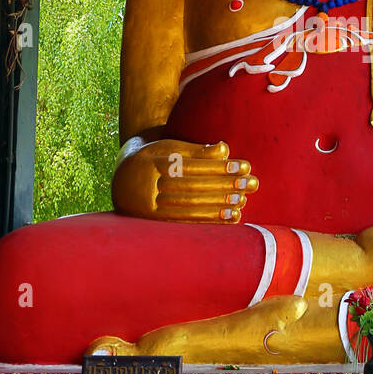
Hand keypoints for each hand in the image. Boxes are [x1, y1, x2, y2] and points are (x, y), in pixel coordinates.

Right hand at [112, 139, 257, 221]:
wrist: (122, 180)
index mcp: (151, 163)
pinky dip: (209, 222)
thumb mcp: (170, 149)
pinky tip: (229, 219)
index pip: (191, 165)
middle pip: (191, 187)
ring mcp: (147, 208)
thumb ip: (196, 150)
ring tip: (242, 202)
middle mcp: (146, 187)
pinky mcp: (153, 224)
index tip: (244, 166)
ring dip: (218, 206)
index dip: (219, 167)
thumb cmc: (154, 160)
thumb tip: (225, 150)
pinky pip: (185, 224)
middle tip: (251, 184)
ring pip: (188, 207)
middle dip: (224, 186)